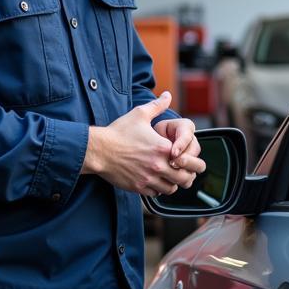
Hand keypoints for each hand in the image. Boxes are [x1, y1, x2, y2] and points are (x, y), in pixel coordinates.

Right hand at [82, 92, 203, 195]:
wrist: (98, 149)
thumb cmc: (118, 132)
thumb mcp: (139, 115)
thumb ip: (157, 106)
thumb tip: (168, 95)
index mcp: (163, 148)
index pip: (189, 161)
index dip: (191, 161)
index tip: (186, 158)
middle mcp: (158, 165)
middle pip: (184, 178)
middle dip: (186, 175)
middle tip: (181, 170)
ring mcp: (148, 178)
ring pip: (171, 189)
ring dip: (173, 183)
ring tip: (169, 176)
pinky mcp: (138, 187)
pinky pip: (156, 194)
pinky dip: (159, 189)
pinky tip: (155, 180)